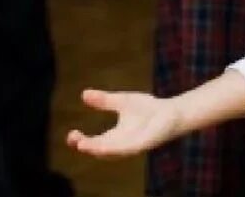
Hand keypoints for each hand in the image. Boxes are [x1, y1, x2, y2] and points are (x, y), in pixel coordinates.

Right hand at [67, 89, 181, 157]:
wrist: (173, 111)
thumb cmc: (148, 109)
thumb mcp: (122, 102)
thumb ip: (104, 100)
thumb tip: (84, 93)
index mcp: (113, 137)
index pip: (92, 143)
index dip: (80, 141)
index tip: (71, 133)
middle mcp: (120, 145)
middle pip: (98, 150)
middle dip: (86, 146)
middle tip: (75, 141)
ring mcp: (131, 146)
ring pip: (112, 152)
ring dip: (98, 149)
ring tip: (85, 145)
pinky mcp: (143, 144)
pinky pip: (128, 148)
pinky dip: (117, 148)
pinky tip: (108, 144)